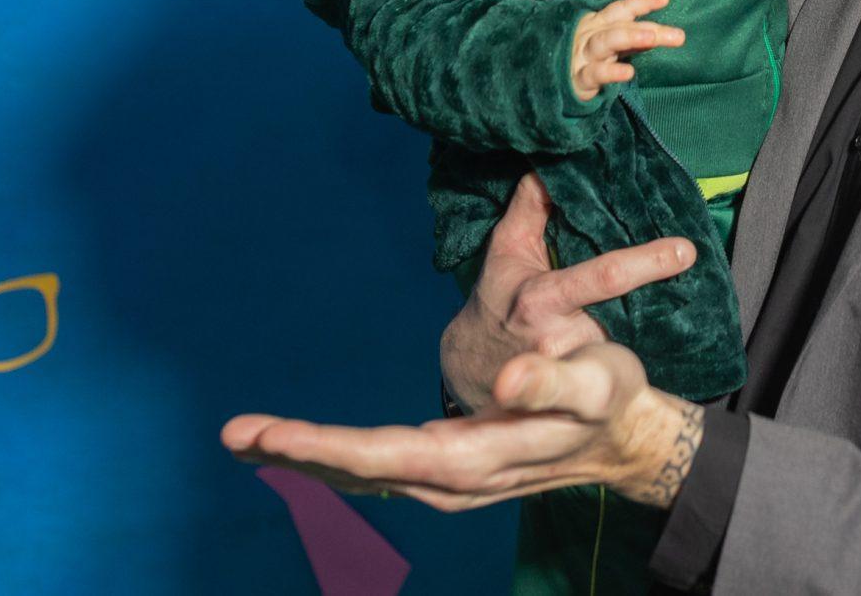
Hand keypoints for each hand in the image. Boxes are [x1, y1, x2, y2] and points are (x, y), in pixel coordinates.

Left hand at [223, 343, 704, 510]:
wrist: (626, 440)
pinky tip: (308, 449)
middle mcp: (452, 480)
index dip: (324, 446)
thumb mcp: (597, 380)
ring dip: (307, 457)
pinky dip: (337, 459)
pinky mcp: (448, 471)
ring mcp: (448, 482)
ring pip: (362, 475)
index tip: (268, 436)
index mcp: (478, 457)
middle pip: (359, 470)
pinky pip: (378, 469)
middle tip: (234, 434)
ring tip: (250, 440)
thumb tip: (510, 379)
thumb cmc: (611, 399)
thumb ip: (553, 380)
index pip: (383, 455)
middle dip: (296, 452)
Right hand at [438, 172, 694, 412]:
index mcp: (542, 299)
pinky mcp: (590, 385)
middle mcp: (564, 337)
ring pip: (633, 336)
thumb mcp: (506, 250)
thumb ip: (530, 206)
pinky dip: (647, 336)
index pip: (603, 277)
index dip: (648, 262)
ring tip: (689, 289)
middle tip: (696, 264)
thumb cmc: (495, 299)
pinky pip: (628, 357)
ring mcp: (579, 368)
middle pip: (629, 310)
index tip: (686, 250)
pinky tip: (669, 320)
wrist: (473, 368)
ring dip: (661, 314)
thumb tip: (549, 164)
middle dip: (665, 291)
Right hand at [570, 0, 685, 101]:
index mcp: (598, 24)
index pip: (622, 9)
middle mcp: (590, 35)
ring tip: (650, 37)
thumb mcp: (607, 47)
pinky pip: (593, 74)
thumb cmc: (583, 61)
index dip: (642, 2)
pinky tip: (629, 72)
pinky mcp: (576, 79)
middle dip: (649, 28)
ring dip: (628, 36)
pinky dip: (610, 72)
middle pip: (621, 26)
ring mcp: (581, 55)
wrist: (545, 84)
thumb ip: (631, 40)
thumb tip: (661, 33)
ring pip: (605, 42)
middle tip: (678, 35)